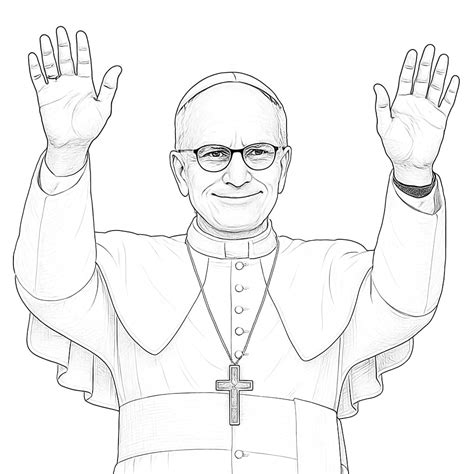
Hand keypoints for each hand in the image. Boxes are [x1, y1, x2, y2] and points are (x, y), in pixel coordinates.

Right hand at [28, 26, 121, 174]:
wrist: (73, 142)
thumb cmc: (89, 127)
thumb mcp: (103, 106)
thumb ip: (108, 87)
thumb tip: (117, 68)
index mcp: (85, 86)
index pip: (83, 62)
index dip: (82, 49)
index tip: (80, 35)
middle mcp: (71, 85)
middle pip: (66, 60)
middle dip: (64, 46)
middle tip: (62, 30)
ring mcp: (57, 89)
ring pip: (51, 66)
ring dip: (48, 53)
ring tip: (47, 38)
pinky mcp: (45, 96)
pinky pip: (38, 79)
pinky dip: (35, 68)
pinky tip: (34, 56)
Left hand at [374, 45, 458, 184]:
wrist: (409, 163)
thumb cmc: (395, 147)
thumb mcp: (384, 126)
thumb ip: (382, 106)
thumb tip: (377, 87)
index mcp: (400, 105)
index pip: (405, 81)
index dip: (409, 67)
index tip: (412, 53)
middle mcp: (415, 104)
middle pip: (422, 80)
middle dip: (425, 64)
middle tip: (429, 48)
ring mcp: (428, 110)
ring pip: (435, 87)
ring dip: (439, 73)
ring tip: (442, 58)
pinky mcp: (439, 119)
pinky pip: (447, 102)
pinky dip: (451, 91)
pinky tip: (454, 79)